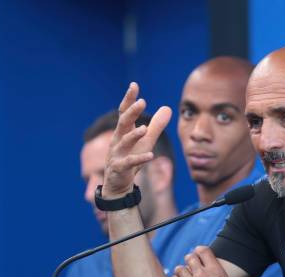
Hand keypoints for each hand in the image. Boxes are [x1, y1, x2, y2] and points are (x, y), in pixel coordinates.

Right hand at [103, 82, 171, 197]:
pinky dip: (139, 159)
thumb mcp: (147, 141)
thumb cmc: (132, 158)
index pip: (124, 111)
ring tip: (144, 128)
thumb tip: (168, 107)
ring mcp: (117, 154)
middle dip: (131, 112)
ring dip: (134, 135)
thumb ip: (157, 125)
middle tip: (141, 102)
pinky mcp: (119, 168)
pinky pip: (129, 162)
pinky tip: (151, 156)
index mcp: (123, 131)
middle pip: (123, 122)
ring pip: (124, 141)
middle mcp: (118, 139)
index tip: (134, 85)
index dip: (128, 99)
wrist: (118, 183)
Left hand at [170, 246, 234, 276]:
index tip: (199, 254)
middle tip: (191, 265)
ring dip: (181, 271)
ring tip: (183, 276)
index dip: (200, 250)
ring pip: (179, 269)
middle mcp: (201, 273)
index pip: (203, 250)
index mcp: (215, 270)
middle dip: (189, 260)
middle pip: (189, 257)